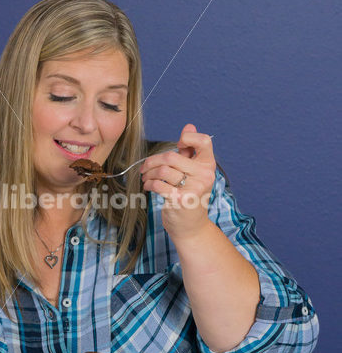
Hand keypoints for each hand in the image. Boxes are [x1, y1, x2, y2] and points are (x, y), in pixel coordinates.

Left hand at [140, 124, 215, 240]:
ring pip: (163, 170)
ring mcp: (194, 188)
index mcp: (208, 165)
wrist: (191, 226)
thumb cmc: (189, 195)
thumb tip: (189, 125)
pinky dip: (149, 184)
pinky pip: (158, 185)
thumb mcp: (192, 172)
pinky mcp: (181, 200)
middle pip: (171, 156)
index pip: (204, 141)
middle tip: (145, 167)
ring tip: (145, 178)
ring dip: (148, 173)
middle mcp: (205, 175)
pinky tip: (148, 186)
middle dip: (153, 161)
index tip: (178, 145)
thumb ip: (189, 151)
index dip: (188, 138)